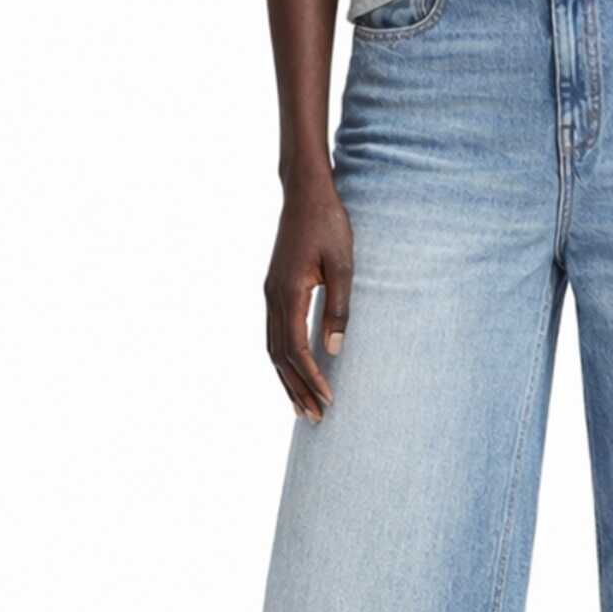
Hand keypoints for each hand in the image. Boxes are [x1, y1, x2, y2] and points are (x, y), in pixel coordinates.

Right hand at [264, 176, 352, 422]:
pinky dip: (282, 359)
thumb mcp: (343, 265)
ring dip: (286, 379)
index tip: (329, 400)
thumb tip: (334, 349)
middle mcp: (272, 298)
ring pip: (272, 349)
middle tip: (315, 418)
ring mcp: (269, 294)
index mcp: (288, 293)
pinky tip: (293, 371)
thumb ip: (339, 308)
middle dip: (297, 389)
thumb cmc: (328, 224)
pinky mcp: (273, 289)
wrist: (305, 193)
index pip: (297, 350)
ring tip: (301, 406)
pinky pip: (274, 334)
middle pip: (280, 357)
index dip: (312, 378)